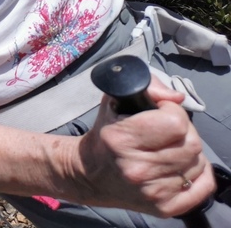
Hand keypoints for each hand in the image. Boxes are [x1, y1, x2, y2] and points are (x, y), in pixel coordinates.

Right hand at [80, 77, 214, 216]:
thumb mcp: (114, 101)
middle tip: (166, 130)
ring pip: (198, 163)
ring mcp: (153, 191)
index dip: (172, 111)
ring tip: (169, 148)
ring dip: (188, 152)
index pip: (175, 122)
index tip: (161, 112)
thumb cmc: (104, 135)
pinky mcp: (165, 208)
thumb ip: (146, 87)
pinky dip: (199, 173)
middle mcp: (138, 169)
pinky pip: (204, 186)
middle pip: (192, 143)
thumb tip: (176, 97)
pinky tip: (181, 165)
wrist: (89, 175)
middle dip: (184, 131)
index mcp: (121, 139)